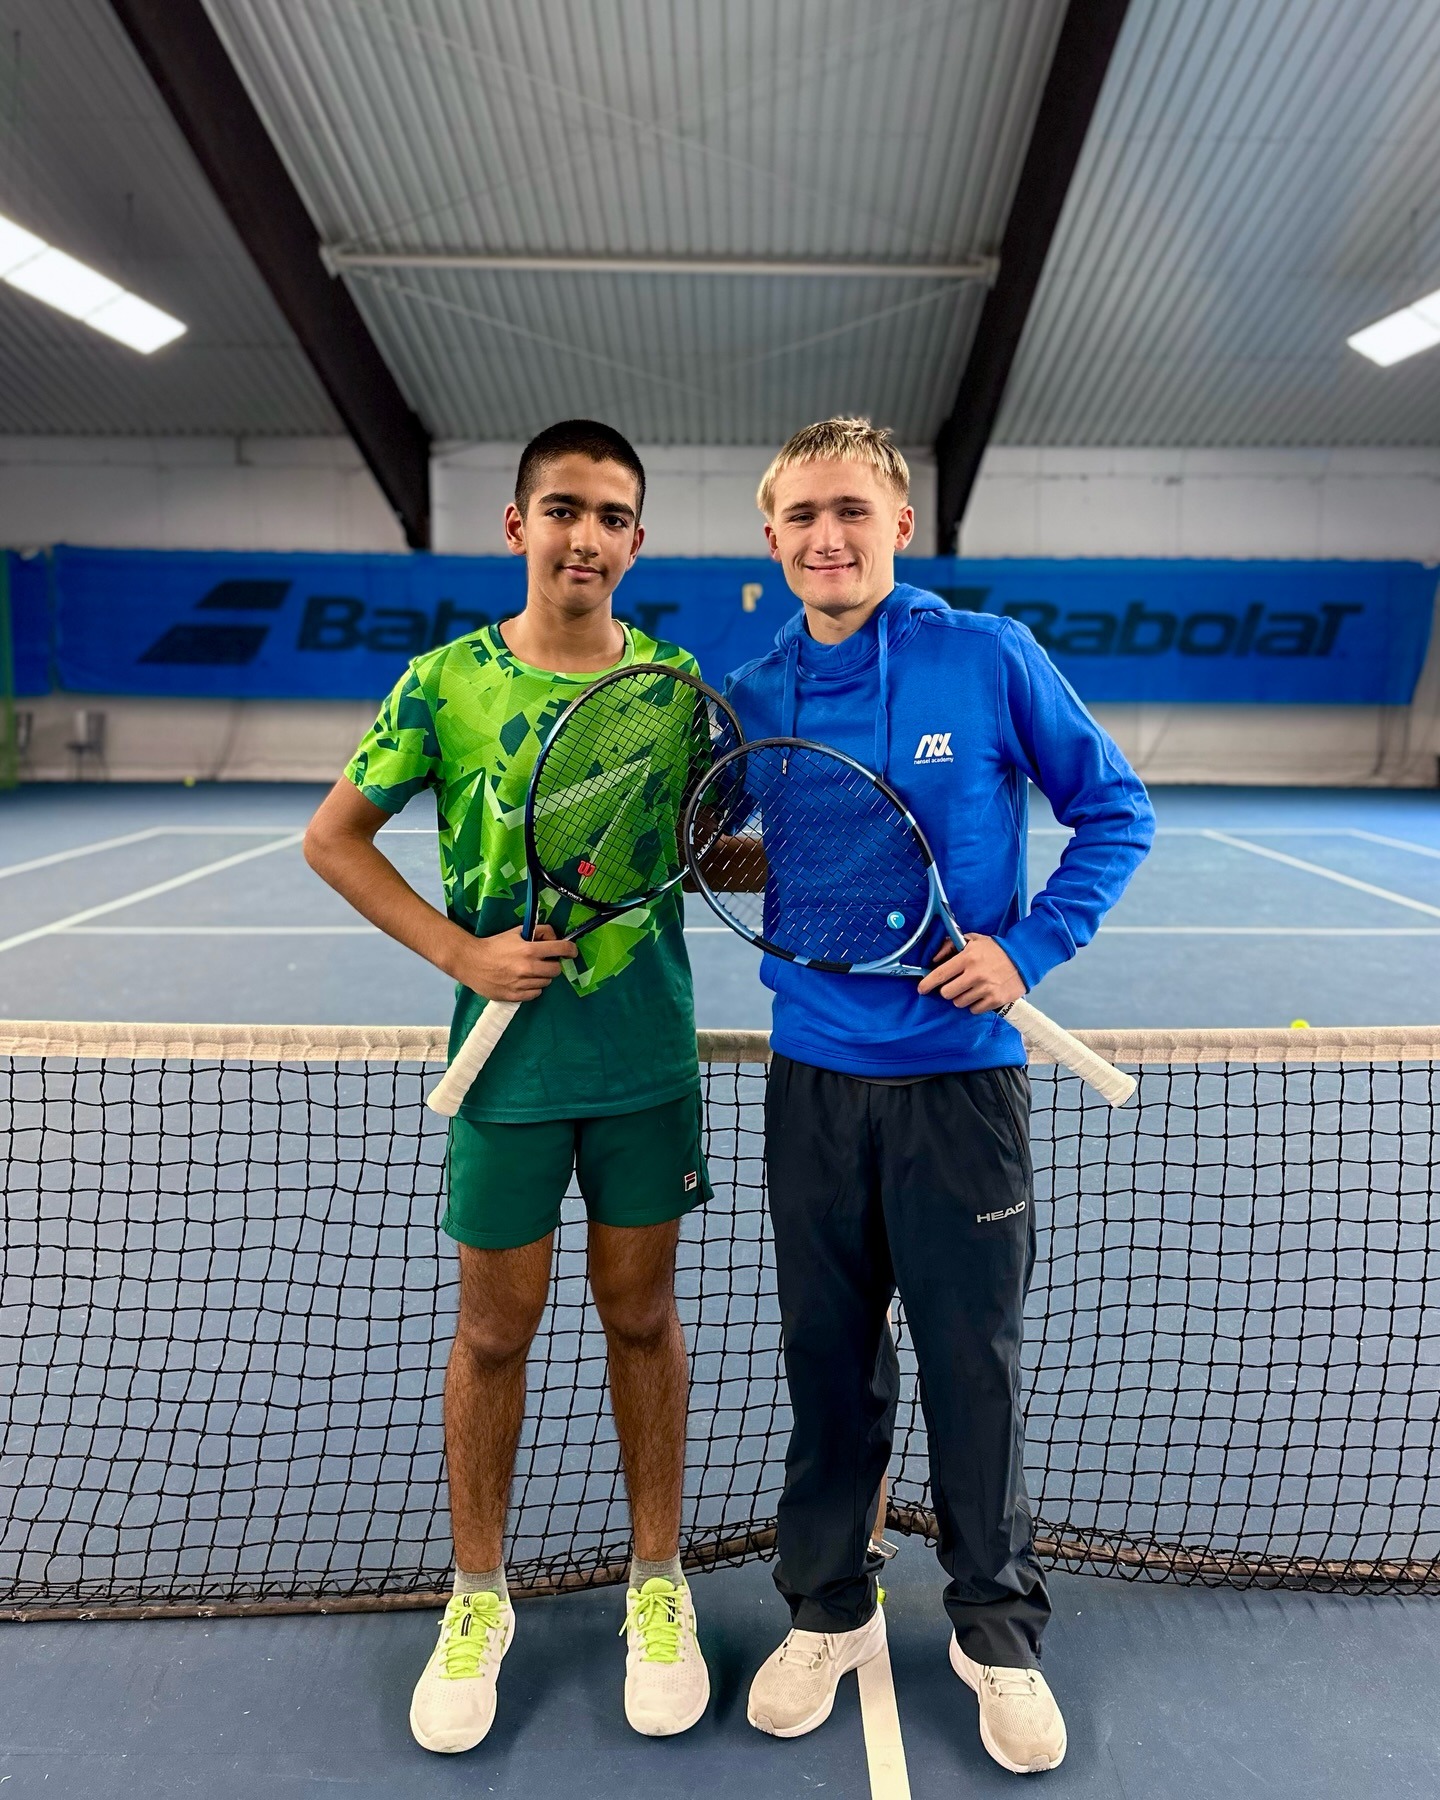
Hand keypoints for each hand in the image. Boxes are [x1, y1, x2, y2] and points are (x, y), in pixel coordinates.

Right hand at [449, 923, 576, 1002]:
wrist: (471, 962)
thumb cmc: (494, 945)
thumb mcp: (516, 932)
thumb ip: (537, 932)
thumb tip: (554, 937)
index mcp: (529, 950)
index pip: (561, 949)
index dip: (570, 949)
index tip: (571, 951)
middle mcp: (528, 968)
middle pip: (556, 970)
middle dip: (553, 964)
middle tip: (544, 961)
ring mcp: (521, 984)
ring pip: (546, 983)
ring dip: (542, 976)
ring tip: (530, 971)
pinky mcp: (514, 996)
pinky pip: (535, 994)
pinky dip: (533, 988)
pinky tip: (524, 981)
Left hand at [916, 933, 1025, 1013]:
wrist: (1024, 958)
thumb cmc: (995, 949)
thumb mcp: (973, 940)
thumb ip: (950, 945)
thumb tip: (934, 959)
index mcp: (967, 958)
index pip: (940, 974)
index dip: (927, 983)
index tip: (921, 989)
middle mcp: (975, 974)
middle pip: (947, 993)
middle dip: (947, 990)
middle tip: (955, 985)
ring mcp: (986, 989)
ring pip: (959, 1003)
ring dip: (962, 997)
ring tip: (971, 988)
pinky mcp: (996, 1000)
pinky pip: (974, 1009)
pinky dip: (975, 1004)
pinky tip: (981, 995)